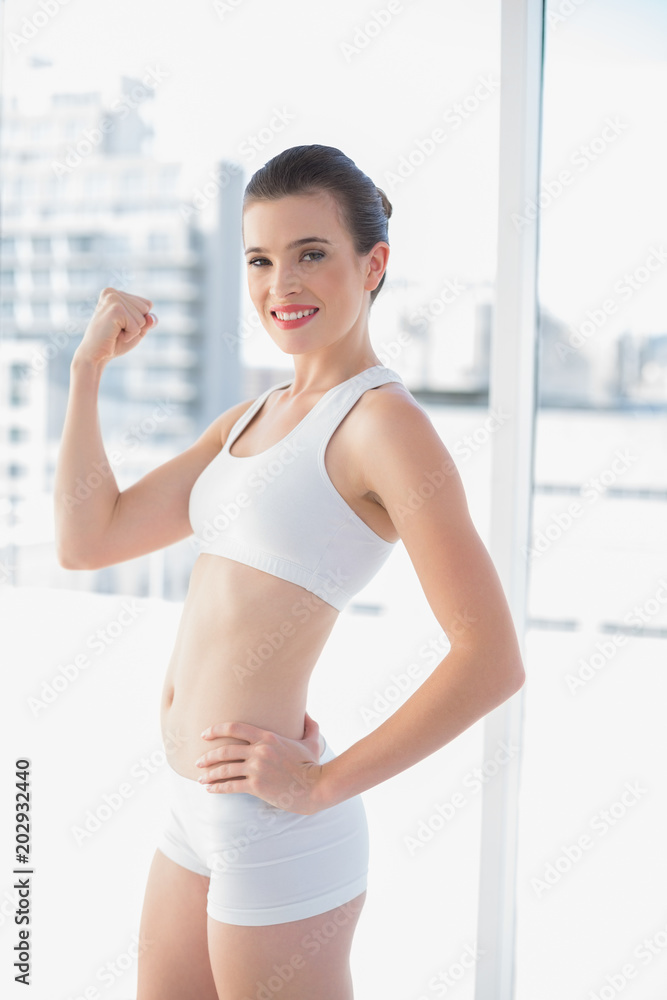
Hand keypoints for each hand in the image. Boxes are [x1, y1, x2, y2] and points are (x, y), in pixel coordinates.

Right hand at [73, 288, 157, 366]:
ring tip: (114, 332)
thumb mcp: (137, 330)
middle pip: (146, 308)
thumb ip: (148, 321)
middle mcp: (112, 292)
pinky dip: (129, 335)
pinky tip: (114, 335)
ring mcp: (113, 299)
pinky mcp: (115, 310)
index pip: (147, 304)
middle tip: (117, 330)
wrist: (95, 356)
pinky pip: (137, 326)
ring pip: (142, 318)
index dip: (140, 320)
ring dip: (132, 331)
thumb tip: (151, 317)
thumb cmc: (114, 343)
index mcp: (116, 293)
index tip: (121, 326)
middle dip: (137, 325)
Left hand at [195, 712, 324, 814]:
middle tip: (198, 762)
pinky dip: (218, 788)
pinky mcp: (257, 786)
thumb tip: (306, 712)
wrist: (316, 787)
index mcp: (268, 737)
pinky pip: (231, 786)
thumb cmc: (313, 765)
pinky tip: (210, 790)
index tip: (204, 734)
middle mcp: (259, 751)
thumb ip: (308, 725)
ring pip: (225, 769)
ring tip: (201, 778)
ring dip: (210, 774)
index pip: (235, 728)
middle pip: (225, 750)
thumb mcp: (312, 740)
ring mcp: (257, 769)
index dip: (216, 730)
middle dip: (208, 756)